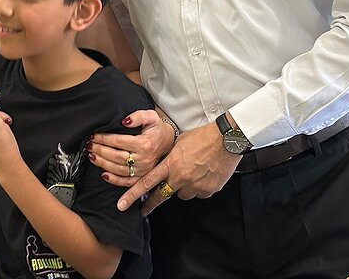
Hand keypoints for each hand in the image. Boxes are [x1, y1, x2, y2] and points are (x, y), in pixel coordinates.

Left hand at [88, 109, 173, 186]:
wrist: (168, 141)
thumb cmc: (156, 128)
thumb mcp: (151, 116)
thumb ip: (138, 116)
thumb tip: (124, 121)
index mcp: (144, 144)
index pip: (119, 142)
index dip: (104, 138)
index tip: (94, 135)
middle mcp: (143, 159)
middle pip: (116, 156)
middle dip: (100, 150)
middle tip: (89, 145)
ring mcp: (142, 170)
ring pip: (118, 169)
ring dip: (102, 163)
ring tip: (91, 156)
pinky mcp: (142, 176)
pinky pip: (126, 182)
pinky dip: (114, 180)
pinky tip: (103, 174)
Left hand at [116, 123, 239, 214]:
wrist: (226, 140)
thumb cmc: (202, 137)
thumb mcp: (179, 142)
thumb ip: (170, 156)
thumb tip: (166, 163)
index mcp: (171, 164)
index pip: (147, 182)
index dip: (133, 195)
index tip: (123, 204)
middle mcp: (180, 178)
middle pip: (161, 195)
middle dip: (150, 204)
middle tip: (142, 211)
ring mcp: (194, 186)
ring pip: (183, 194)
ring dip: (182, 187)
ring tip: (192, 173)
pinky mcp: (208, 190)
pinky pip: (199, 193)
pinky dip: (199, 186)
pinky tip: (205, 175)